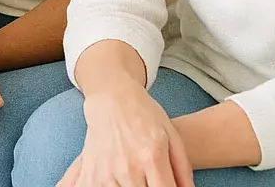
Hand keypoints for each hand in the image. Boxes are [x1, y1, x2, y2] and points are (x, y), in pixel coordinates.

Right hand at [61, 83, 194, 186]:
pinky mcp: (91, 171)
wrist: (111, 97)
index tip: (167, 186)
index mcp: (151, 158)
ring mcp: (107, 171)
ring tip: (134, 179)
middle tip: (150, 179)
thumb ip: (183, 168)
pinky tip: (113, 181)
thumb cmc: (144, 114)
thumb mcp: (171, 135)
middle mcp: (128, 168)